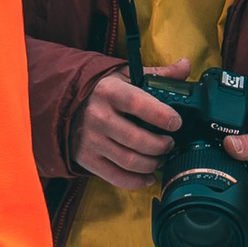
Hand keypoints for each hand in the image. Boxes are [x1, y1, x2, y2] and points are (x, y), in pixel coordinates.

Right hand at [74, 58, 190, 189]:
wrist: (62, 104)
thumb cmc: (101, 90)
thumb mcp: (125, 76)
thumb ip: (157, 73)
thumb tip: (185, 65)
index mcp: (109, 92)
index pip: (139, 104)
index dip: (162, 116)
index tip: (176, 122)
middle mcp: (98, 117)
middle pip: (138, 140)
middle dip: (162, 145)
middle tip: (170, 143)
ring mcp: (91, 140)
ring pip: (130, 161)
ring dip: (152, 163)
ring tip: (160, 157)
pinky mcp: (86, 158)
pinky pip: (115, 176)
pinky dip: (136, 181)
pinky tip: (148, 176)